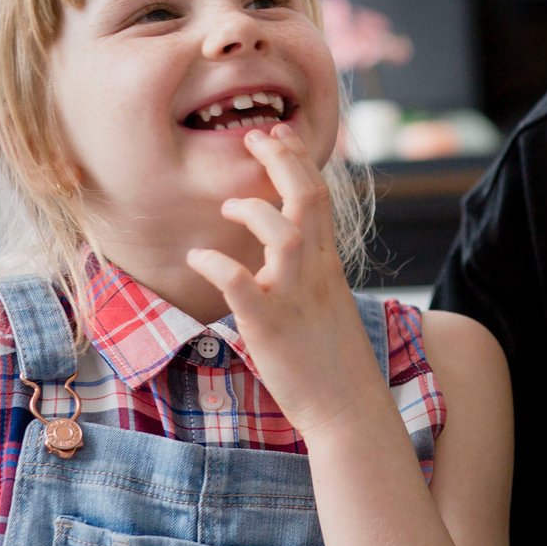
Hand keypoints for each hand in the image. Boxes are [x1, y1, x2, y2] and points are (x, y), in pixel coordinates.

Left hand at [186, 124, 386, 437]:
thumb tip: (289, 256)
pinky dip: (217, 264)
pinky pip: (240, 284)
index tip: (278, 135)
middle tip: (254, 136)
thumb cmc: (335, 364)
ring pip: (282, 232)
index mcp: (328, 266)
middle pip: (307, 197)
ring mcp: (294, 298)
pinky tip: (198, 258)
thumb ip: (310, 275)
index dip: (298, 159)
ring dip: (251, 209)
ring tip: (229, 206)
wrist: (348, 410)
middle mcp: (316, 273)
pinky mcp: (269, 326)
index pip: (320, 196)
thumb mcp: (328, 306)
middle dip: (280, 159)